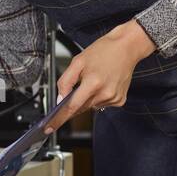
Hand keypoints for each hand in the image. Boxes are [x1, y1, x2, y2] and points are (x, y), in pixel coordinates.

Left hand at [42, 20, 156, 133]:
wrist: (127, 47)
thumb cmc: (103, 51)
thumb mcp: (77, 61)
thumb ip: (65, 81)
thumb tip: (60, 99)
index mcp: (93, 83)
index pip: (71, 107)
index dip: (59, 118)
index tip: (49, 128)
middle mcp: (104, 93)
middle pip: (80, 108)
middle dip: (74, 101)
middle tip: (80, 84)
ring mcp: (114, 98)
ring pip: (91, 106)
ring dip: (87, 98)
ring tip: (95, 79)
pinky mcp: (120, 100)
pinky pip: (101, 104)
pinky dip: (98, 97)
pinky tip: (103, 84)